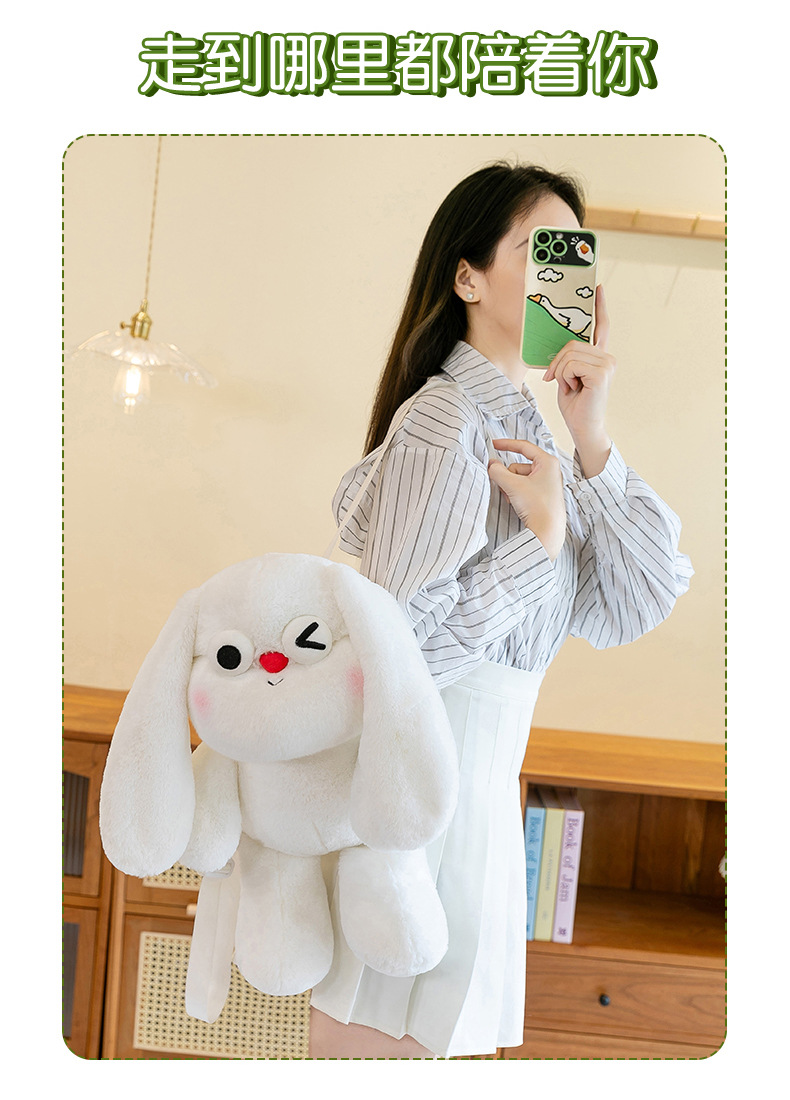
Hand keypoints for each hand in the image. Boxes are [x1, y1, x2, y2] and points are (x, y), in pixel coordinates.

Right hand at [488, 439, 565, 560]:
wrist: (548, 531)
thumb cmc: (537, 506)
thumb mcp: (513, 485)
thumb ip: (498, 471)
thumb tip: (490, 465)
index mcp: (547, 462)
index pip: (524, 447)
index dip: (507, 444)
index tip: (493, 445)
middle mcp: (549, 470)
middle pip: (518, 465)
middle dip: (508, 476)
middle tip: (506, 486)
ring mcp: (547, 483)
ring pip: (519, 478)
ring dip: (511, 486)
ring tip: (513, 498)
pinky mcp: (542, 495)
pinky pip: (523, 487)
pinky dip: (516, 493)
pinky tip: (517, 503)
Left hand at [543, 284, 614, 476]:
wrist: (582, 427)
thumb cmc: (575, 404)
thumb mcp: (567, 376)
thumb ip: (568, 359)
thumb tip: (561, 347)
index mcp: (599, 356)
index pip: (601, 326)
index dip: (599, 306)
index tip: (598, 287)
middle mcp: (607, 357)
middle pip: (572, 342)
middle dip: (557, 362)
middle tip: (557, 380)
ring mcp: (607, 364)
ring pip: (569, 354)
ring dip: (560, 372)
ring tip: (568, 387)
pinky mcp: (602, 373)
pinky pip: (570, 365)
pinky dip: (564, 377)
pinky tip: (573, 389)